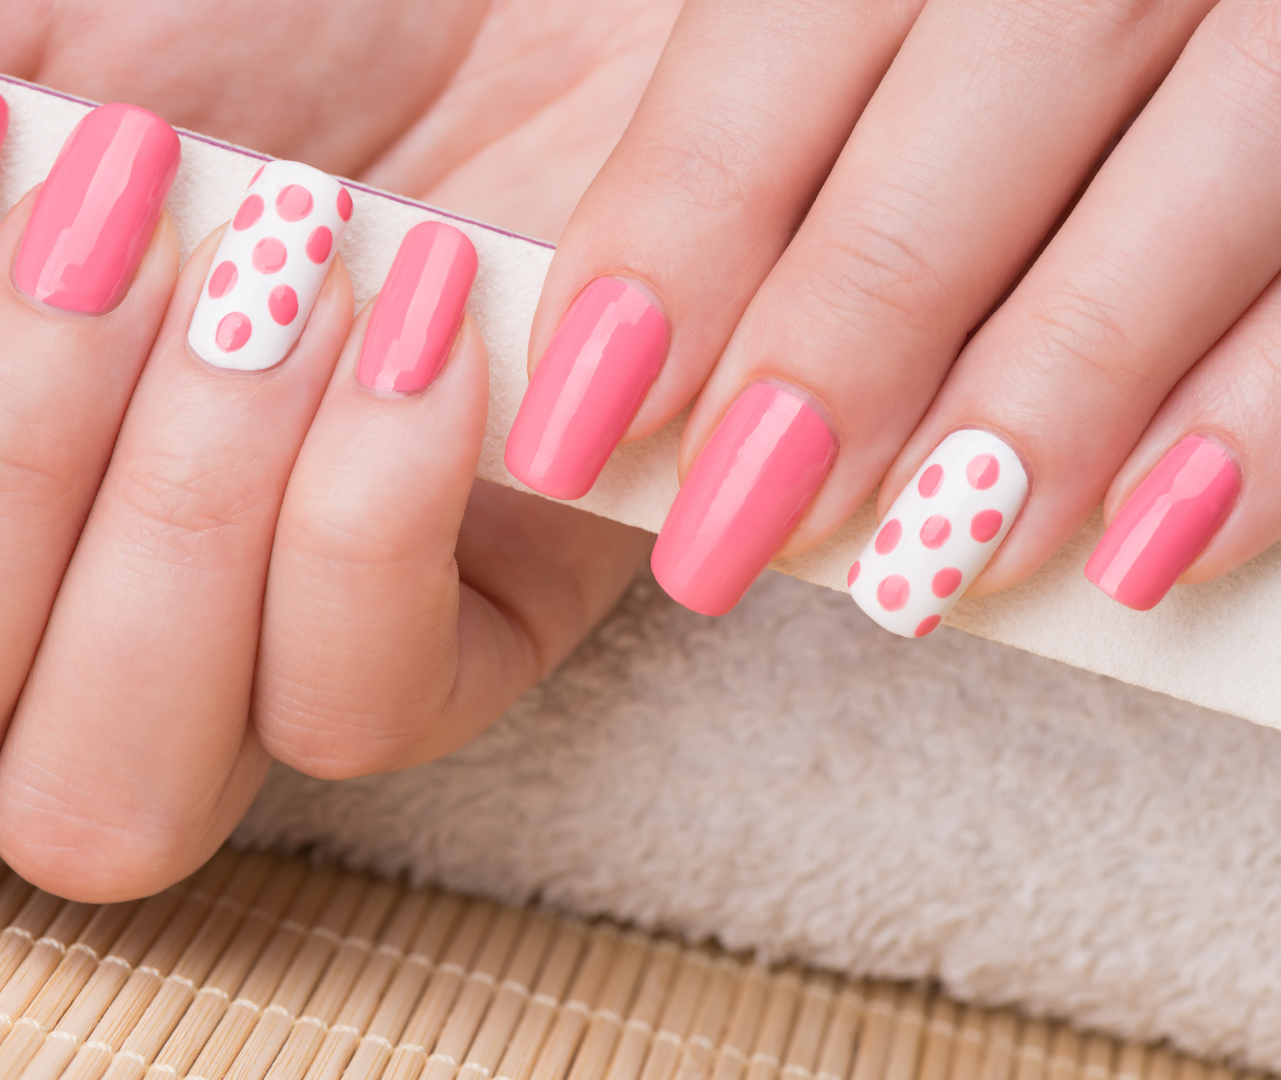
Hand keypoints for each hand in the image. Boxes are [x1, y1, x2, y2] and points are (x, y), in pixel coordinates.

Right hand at [0, 0, 671, 895]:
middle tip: (102, 223)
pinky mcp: (425, 658)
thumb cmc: (183, 6)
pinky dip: (366, 512)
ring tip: (272, 270)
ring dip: (172, 514)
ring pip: (101, 807)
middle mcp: (6, 635)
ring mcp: (211, 678)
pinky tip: (418, 319)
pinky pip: (352, 719)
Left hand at [511, 0, 1280, 628]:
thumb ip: (760, 105)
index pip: (790, 24)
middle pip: (991, 95)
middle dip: (849, 335)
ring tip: (920, 567)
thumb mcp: (868, 2)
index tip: (583, 413)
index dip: (681, 227)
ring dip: (1053, 392)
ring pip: (1201, 172)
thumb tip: (611, 335)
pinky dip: (1265, 412)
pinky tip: (1157, 543)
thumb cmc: (963, 21)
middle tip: (732, 527)